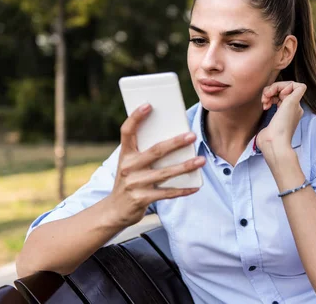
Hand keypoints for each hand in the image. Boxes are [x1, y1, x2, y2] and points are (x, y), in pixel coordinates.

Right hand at [106, 104, 204, 228]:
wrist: (114, 210)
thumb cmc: (129, 180)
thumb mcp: (130, 164)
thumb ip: (144, 152)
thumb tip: (173, 137)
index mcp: (125, 154)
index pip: (127, 131)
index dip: (136, 117)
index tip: (149, 105)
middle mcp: (128, 167)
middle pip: (155, 151)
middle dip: (176, 143)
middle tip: (192, 135)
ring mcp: (135, 184)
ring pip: (165, 173)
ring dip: (185, 166)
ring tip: (201, 160)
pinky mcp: (142, 199)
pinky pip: (167, 193)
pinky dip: (183, 190)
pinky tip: (195, 186)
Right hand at [257, 81, 306, 154]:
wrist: (273, 142)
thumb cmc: (282, 125)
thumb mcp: (292, 103)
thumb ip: (296, 90)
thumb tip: (293, 85)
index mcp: (296, 105)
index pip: (292, 86)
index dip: (283, 86)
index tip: (279, 93)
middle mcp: (290, 108)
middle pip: (282, 90)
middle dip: (273, 90)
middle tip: (266, 95)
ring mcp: (281, 113)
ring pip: (275, 96)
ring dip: (268, 95)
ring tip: (264, 101)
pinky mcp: (272, 117)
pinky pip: (270, 103)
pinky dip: (266, 101)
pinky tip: (264, 106)